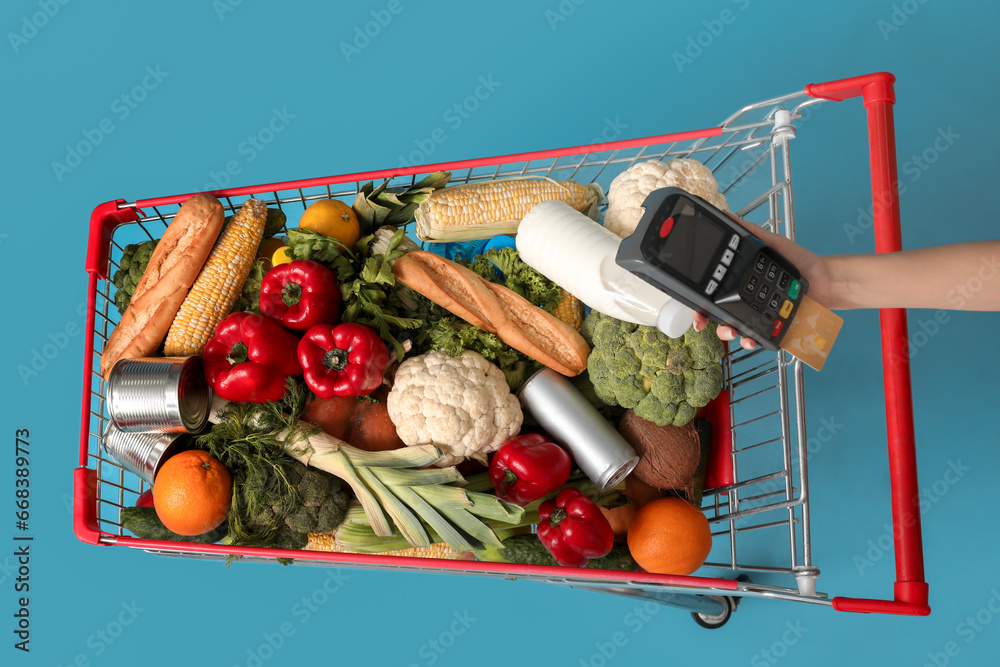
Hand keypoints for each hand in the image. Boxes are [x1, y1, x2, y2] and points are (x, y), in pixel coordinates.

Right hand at [692, 213, 832, 350]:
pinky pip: (757, 338)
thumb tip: (729, 217)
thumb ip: (750, 232)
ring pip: (735, 330)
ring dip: (727, 333)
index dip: (701, 303)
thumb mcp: (772, 243)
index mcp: (742, 282)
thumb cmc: (800, 261)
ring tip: (733, 331)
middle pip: (720, 315)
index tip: (695, 309)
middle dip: (709, 321)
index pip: (715, 294)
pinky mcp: (773, 328)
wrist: (825, 280)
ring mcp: (759, 316)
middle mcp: (747, 301)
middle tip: (704, 323)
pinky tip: (751, 339)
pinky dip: (751, 340)